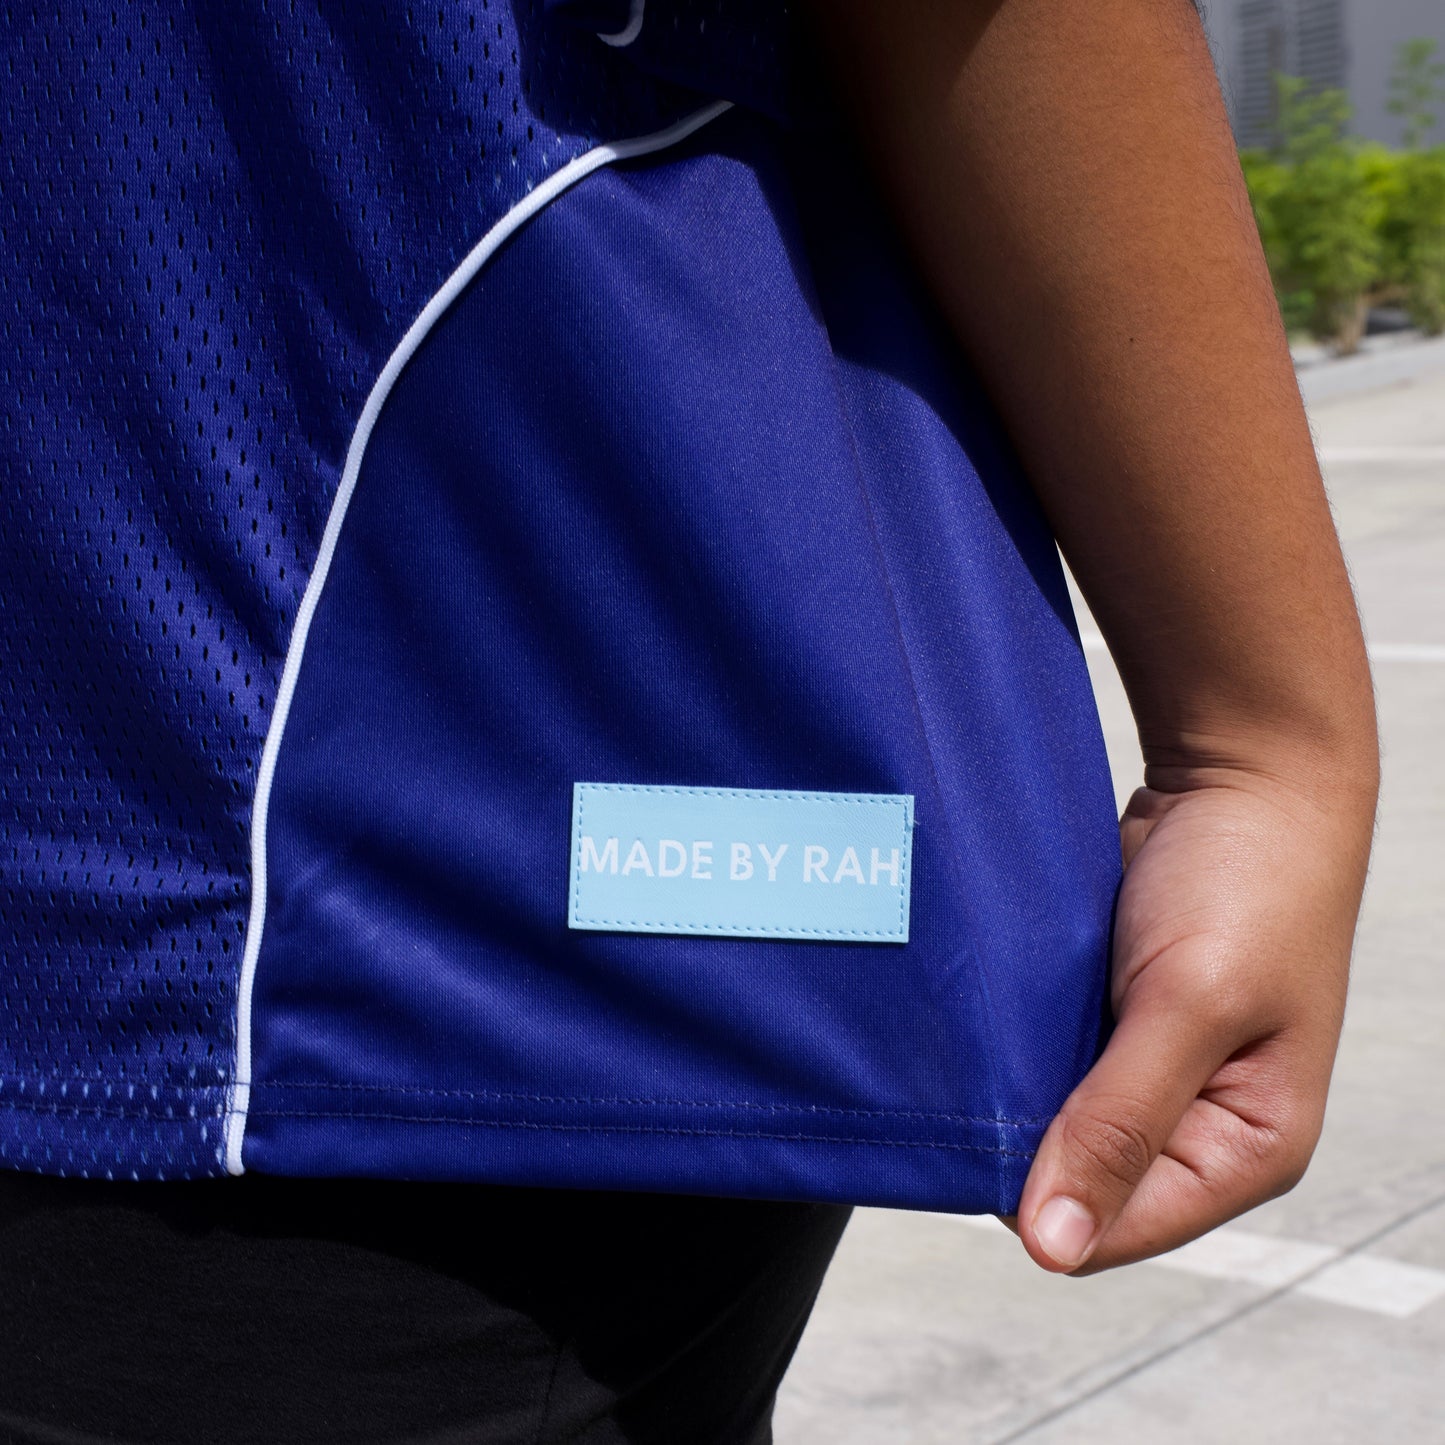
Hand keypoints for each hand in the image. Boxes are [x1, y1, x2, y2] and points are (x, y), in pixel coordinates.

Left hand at [1012, 770, 1372, 1273]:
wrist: (1240, 777)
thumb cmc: (1250, 881)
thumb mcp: (1191, 1004)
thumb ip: (1121, 1122)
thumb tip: (1054, 1245)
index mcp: (1243, 1148)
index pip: (1115, 1226)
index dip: (1041, 1196)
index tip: (979, 1135)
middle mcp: (1196, 1124)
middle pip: (1076, 1176)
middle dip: (1022, 1134)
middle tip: (973, 1075)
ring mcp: (1149, 1071)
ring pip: (1049, 1116)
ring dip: (1011, 1083)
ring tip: (979, 1037)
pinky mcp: (1111, 1022)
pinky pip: (1043, 1058)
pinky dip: (1013, 1040)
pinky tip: (987, 1013)